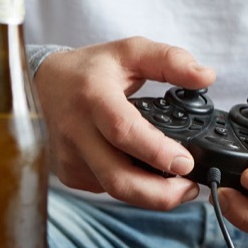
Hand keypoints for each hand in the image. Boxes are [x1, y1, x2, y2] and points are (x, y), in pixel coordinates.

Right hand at [33, 37, 214, 208]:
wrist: (41, 84)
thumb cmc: (89, 69)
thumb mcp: (130, 52)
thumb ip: (170, 60)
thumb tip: (206, 76)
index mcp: (94, 97)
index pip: (123, 131)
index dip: (156, 152)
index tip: (186, 163)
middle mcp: (76, 132)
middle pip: (118, 178)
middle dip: (159, 193)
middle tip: (191, 187)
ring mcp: (69, 157)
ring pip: (114, 190)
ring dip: (151, 195)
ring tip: (179, 186)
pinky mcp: (68, 173)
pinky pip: (106, 189)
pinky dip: (132, 188)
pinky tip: (148, 176)